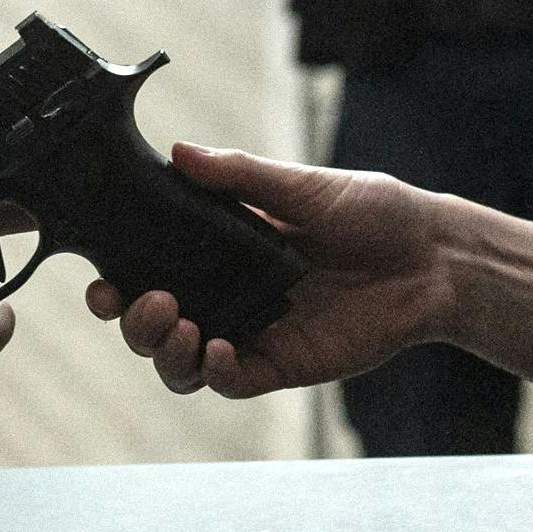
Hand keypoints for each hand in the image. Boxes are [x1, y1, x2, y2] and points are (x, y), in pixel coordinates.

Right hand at [84, 143, 456, 397]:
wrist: (431, 258)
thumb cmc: (373, 212)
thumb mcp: (302, 185)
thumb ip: (240, 176)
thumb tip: (180, 150)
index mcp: (222, 246)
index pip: (152, 267)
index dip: (118, 280)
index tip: (101, 282)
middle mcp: (228, 292)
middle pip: (155, 322)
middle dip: (134, 321)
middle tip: (147, 302)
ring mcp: (253, 330)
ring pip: (183, 361)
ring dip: (165, 351)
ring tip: (178, 326)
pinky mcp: (282, 363)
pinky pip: (231, 381)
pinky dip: (213, 371)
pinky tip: (217, 349)